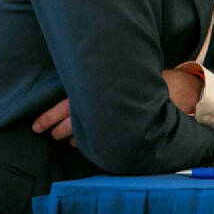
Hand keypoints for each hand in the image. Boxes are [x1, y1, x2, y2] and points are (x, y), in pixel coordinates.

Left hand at [32, 68, 204, 143]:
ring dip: (72, 136)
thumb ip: (100, 75)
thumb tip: (80, 74)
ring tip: (65, 140)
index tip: (36, 126)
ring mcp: (112, 118)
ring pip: (82, 132)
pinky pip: (98, 137)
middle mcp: (102, 103)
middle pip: (70, 121)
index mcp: (97, 87)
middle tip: (48, 134)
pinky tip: (82, 143)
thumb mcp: (120, 71)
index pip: (65, 104)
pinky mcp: (121, 128)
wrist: (176, 89)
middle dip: (57, 129)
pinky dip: (88, 140)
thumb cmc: (145, 75)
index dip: (49, 116)